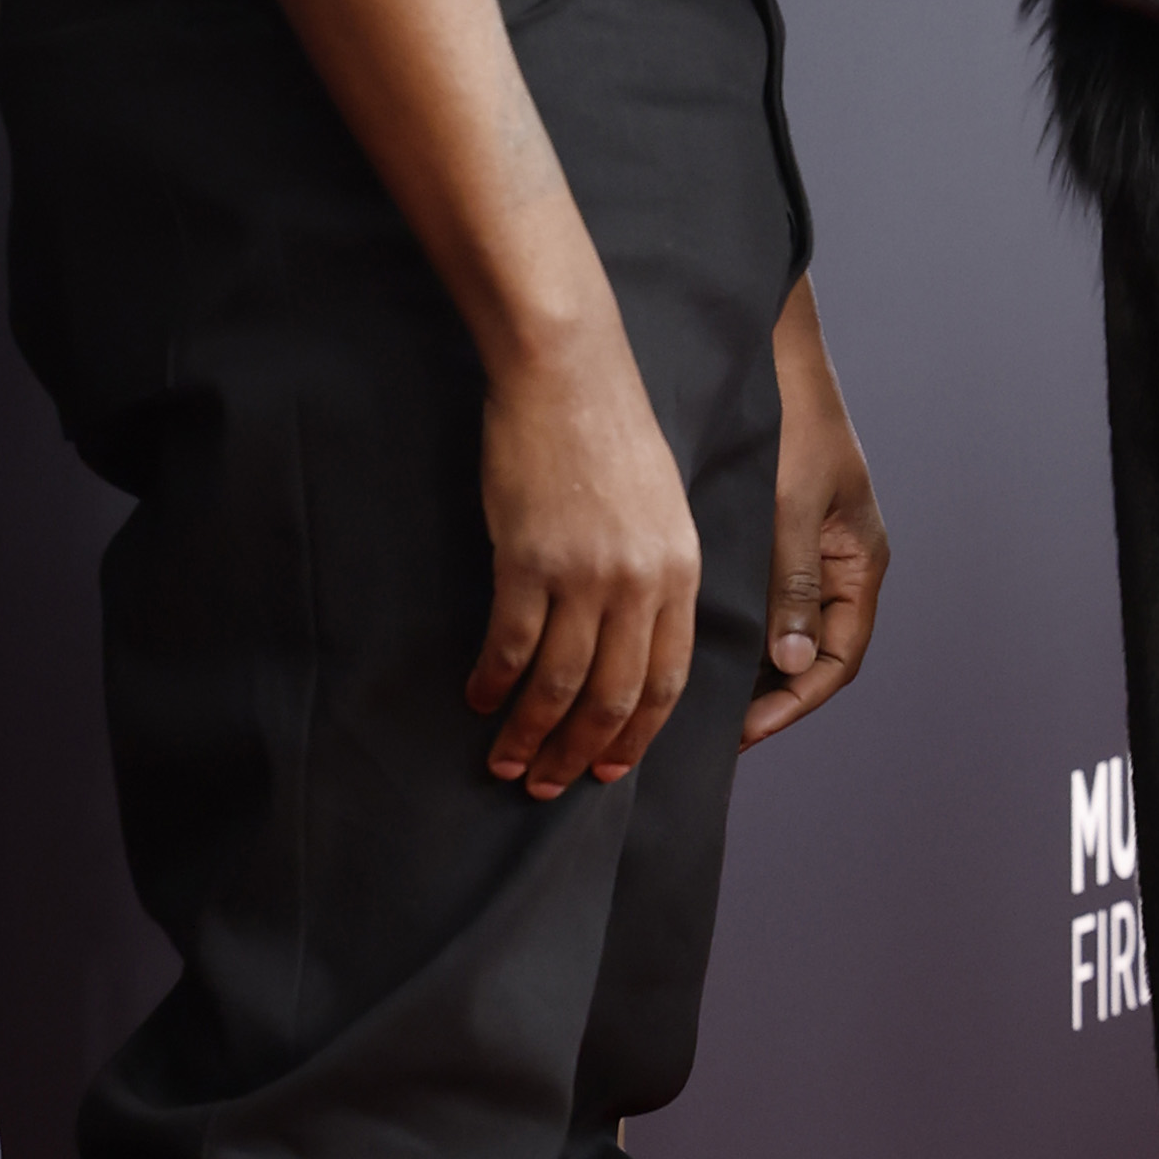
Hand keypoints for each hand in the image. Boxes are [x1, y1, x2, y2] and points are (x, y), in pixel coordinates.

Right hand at [469, 327, 703, 800]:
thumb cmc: (610, 431)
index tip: (608, 768)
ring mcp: (585, 574)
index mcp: (679, 572)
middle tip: (549, 786)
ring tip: (507, 763)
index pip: (665, 680)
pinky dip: (495, 681)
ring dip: (530, 733)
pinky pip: (513, 642)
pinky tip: (480, 699)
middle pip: (614, 696)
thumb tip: (631, 639)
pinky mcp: (529, 558)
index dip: (635, 734)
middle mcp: (640, 582)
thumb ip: (654, 573)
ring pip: (560, 684)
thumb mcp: (660, 506)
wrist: (568, 372)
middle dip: (579, 752)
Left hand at [741, 278, 890, 748]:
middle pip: (811, 656)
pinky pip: (761, 599)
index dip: (794, 704)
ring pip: (783, 632)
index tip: (743, 732)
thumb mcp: (792, 506)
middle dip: (768, 696)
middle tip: (709, 729)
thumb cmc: (792, 421)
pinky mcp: (776, 535)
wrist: (773, 354)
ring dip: (748, 666)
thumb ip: (791, 584)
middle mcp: (840, 566)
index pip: (836, 661)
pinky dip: (735, 627)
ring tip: (695, 697)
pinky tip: (692, 641)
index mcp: (861, 563)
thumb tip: (792, 665)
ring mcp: (809, 551)